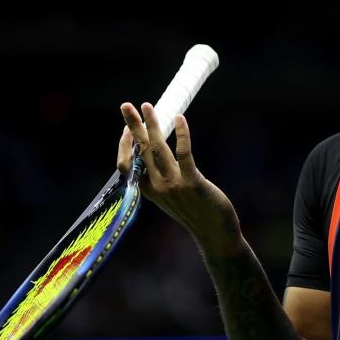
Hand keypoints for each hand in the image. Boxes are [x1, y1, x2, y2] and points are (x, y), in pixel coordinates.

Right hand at [118, 102, 240, 252]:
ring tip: (147, 106)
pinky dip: (182, 134)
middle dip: (132, 126)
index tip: (127, 126)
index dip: (124, 144)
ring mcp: (174, 185)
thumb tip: (155, 154)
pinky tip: (180, 118)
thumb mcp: (172, 197)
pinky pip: (183, 154)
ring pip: (157, 149)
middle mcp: (157, 187)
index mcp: (149, 190)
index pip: (126, 164)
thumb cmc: (196, 213)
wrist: (215, 234)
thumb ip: (161, 178)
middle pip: (140, 151)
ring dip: (152, 125)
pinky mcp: (192, 183)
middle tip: (125, 105)